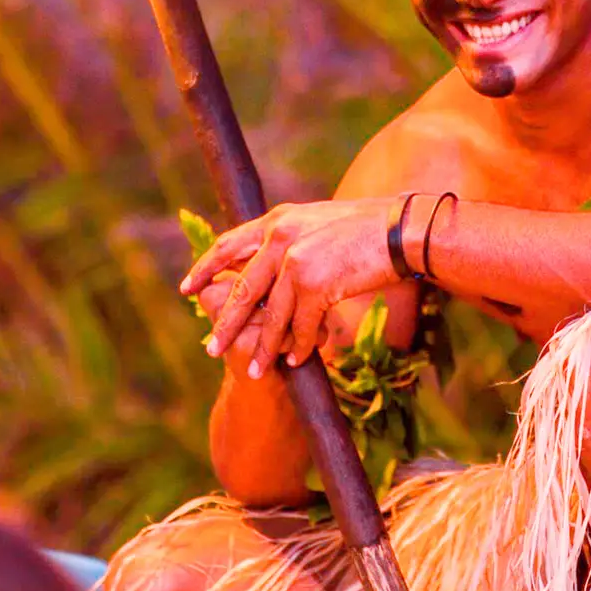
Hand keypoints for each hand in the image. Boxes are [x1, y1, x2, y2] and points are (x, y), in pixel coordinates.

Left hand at [180, 198, 400, 375]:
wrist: (402, 230)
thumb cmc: (369, 228)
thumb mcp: (319, 222)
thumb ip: (293, 238)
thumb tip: (276, 260)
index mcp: (278, 220)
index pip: (229, 245)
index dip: (206, 268)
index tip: (187, 288)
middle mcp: (280, 237)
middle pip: (243, 289)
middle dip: (225, 324)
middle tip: (211, 348)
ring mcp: (295, 261)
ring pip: (271, 316)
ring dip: (265, 348)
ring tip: (257, 371)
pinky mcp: (314, 283)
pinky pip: (301, 325)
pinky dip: (300, 346)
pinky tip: (298, 359)